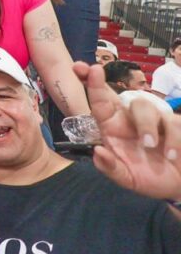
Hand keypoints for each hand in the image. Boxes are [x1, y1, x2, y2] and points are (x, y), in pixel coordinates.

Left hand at [73, 62, 180, 201]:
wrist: (177, 185)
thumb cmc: (147, 177)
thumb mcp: (126, 178)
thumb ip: (110, 168)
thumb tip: (98, 152)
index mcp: (113, 127)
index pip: (100, 102)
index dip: (92, 84)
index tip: (82, 67)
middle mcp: (132, 119)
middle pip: (129, 100)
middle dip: (119, 99)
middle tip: (122, 114)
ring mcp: (156, 120)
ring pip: (148, 107)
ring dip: (148, 128)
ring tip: (151, 147)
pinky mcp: (177, 126)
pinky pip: (174, 124)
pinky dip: (173, 142)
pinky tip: (172, 157)